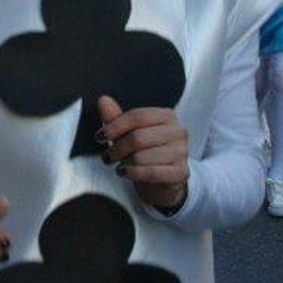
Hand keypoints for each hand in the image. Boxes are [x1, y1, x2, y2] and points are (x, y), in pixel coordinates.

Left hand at [97, 96, 188, 210]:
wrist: (162, 182)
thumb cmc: (144, 153)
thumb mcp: (128, 135)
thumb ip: (116, 118)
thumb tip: (103, 100)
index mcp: (166, 116)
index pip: (137, 116)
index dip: (115, 126)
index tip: (100, 136)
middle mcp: (178, 131)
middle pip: (137, 137)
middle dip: (117, 149)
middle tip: (107, 157)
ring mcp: (182, 152)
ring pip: (141, 157)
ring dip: (124, 164)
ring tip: (120, 166)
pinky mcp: (181, 172)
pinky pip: (151, 173)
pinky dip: (133, 174)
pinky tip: (127, 173)